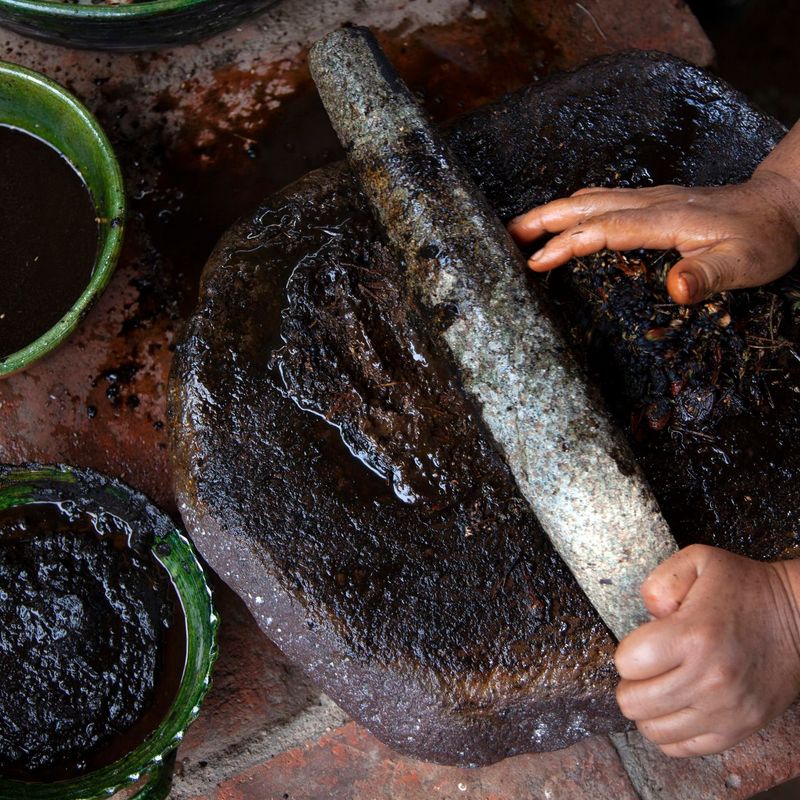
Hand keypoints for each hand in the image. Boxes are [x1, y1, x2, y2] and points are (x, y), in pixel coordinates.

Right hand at [507, 170, 799, 304]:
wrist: (782, 206)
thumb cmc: (764, 240)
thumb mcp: (745, 264)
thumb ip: (708, 276)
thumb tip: (673, 288)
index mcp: (666, 219)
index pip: (605, 229)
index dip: (567, 244)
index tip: (535, 262)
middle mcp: (652, 203)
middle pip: (587, 205)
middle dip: (543, 219)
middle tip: (505, 235)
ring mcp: (650, 199)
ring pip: (591, 198)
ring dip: (553, 211)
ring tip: (520, 227)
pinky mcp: (652, 202)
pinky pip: (603, 199)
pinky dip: (574, 208)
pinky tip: (564, 217)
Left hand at [615, 544, 799, 756]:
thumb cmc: (745, 588)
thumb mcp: (699, 560)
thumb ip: (660, 581)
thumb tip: (648, 613)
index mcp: (693, 635)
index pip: (627, 663)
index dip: (627, 652)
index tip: (641, 644)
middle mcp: (709, 678)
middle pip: (634, 703)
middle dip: (631, 683)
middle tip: (645, 669)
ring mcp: (725, 709)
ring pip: (654, 731)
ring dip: (648, 709)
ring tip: (659, 687)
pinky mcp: (739, 728)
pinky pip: (683, 748)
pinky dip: (670, 731)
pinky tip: (676, 706)